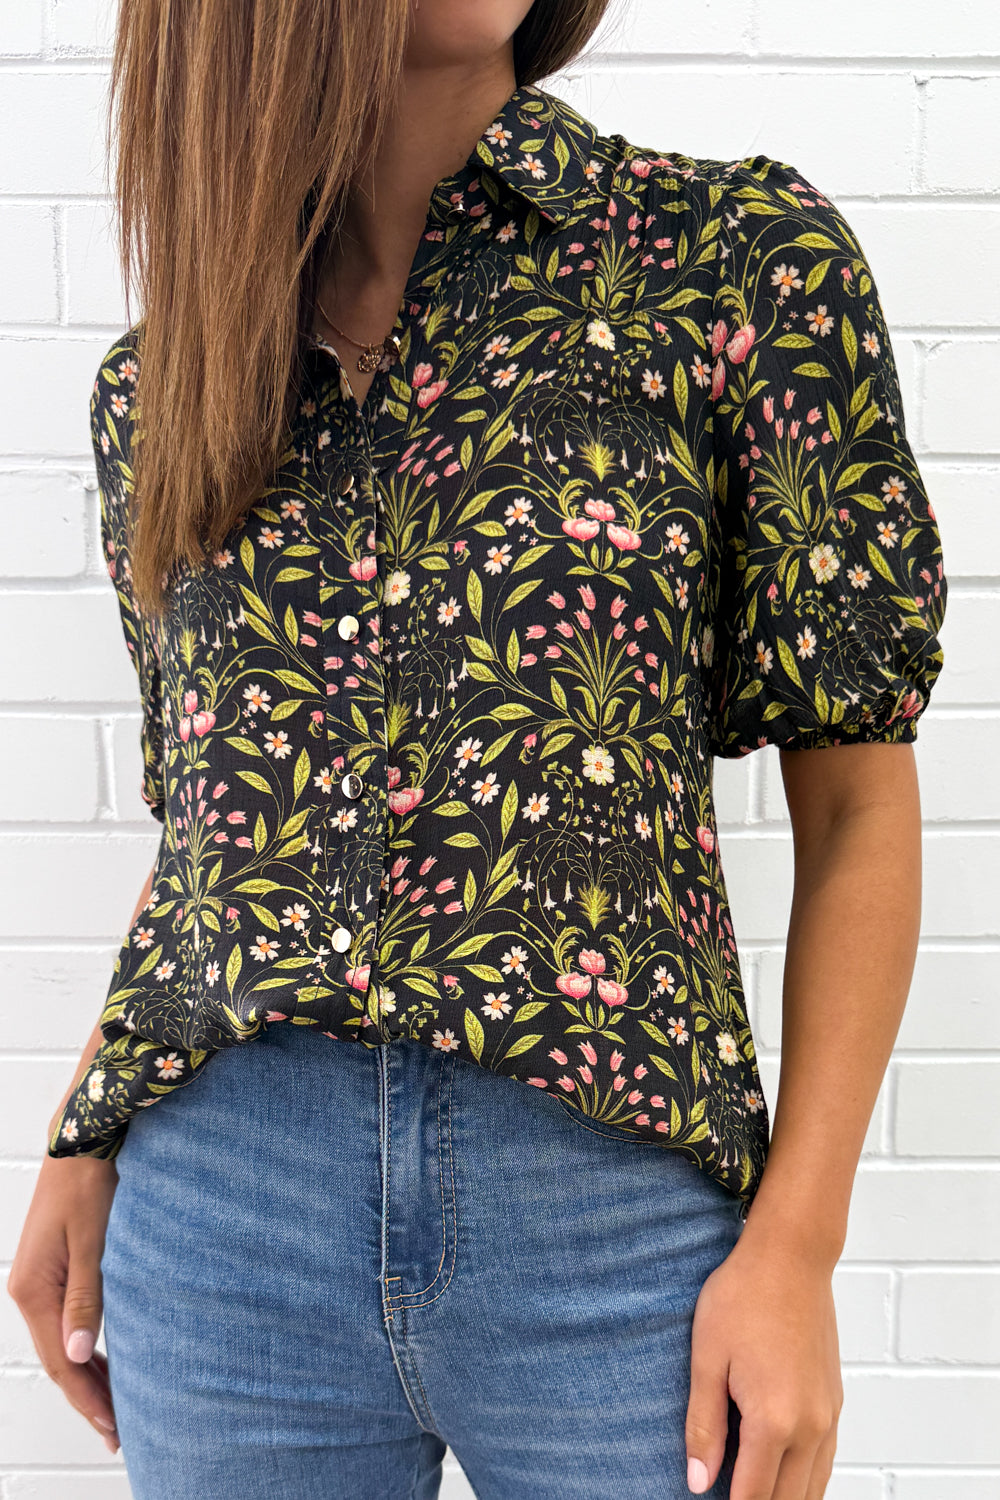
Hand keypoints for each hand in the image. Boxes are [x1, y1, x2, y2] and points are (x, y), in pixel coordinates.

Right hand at [7, 1154, 120, 1454]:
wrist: (81, 1139)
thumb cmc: (88, 1183)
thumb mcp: (92, 1240)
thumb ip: (86, 1297)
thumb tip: (78, 1354)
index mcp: (33, 1289)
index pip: (61, 1360)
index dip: (87, 1396)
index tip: (113, 1424)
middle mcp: (29, 1290)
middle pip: (58, 1358)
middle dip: (86, 1396)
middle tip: (117, 1430)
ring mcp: (38, 1280)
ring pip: (61, 1342)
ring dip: (86, 1374)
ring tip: (112, 1407)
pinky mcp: (53, 1268)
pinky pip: (65, 1321)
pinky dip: (83, 1346)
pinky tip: (101, 1359)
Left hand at [685, 1228, 842, 1497]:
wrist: (791, 1257)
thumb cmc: (743, 1297)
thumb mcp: (707, 1358)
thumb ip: (703, 1425)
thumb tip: (698, 1482)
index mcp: (773, 1419)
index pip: (752, 1497)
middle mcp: (809, 1426)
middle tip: (726, 1496)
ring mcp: (828, 1416)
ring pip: (812, 1489)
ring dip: (784, 1498)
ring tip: (751, 1490)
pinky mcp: (835, 1403)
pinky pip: (824, 1462)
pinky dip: (805, 1481)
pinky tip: (782, 1478)